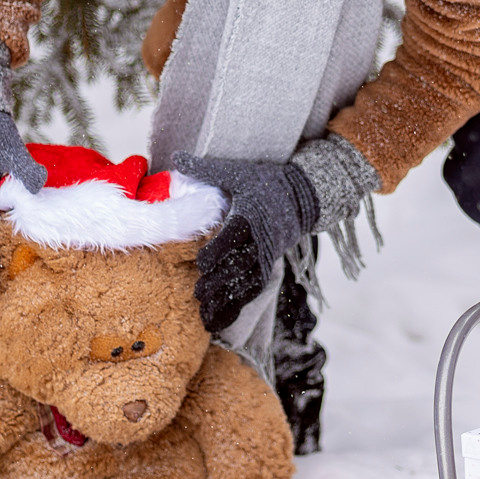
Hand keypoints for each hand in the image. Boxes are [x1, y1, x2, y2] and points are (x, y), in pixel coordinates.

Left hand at [172, 153, 318, 332]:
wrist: (303, 196)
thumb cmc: (265, 182)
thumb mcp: (238, 171)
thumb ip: (206, 168)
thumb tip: (176, 157)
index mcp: (252, 214)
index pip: (236, 234)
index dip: (219, 250)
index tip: (201, 261)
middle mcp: (262, 239)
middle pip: (241, 265)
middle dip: (219, 280)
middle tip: (197, 292)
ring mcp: (267, 255)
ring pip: (247, 284)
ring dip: (226, 300)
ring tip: (204, 314)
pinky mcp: (268, 266)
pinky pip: (252, 291)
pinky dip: (235, 307)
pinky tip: (216, 321)